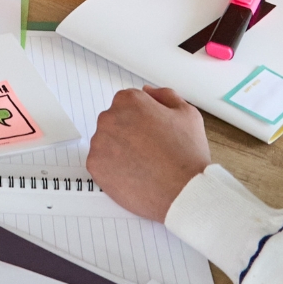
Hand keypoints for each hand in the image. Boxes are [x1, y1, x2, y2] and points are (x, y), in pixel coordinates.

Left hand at [85, 86, 211, 221]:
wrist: (184, 192)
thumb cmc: (187, 155)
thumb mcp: (187, 114)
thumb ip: (165, 96)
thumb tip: (147, 91)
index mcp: (129, 100)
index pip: (127, 104)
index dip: (142, 120)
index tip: (152, 134)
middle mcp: (109, 117)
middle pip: (114, 122)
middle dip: (129, 134)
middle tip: (150, 151)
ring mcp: (99, 141)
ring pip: (106, 143)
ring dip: (119, 151)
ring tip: (143, 165)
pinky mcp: (94, 165)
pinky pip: (100, 163)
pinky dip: (112, 169)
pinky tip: (133, 175)